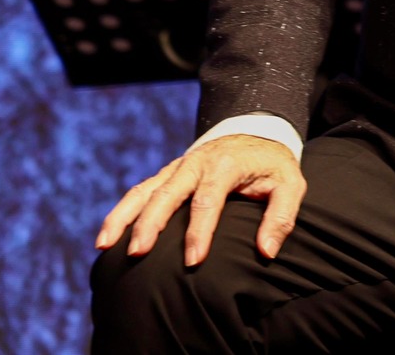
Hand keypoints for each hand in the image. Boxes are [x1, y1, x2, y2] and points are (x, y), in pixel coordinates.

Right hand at [95, 134, 304, 264]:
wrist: (255, 131)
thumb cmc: (272, 165)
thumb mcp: (289, 184)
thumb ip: (282, 216)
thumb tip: (267, 251)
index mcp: (224, 166)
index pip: (208, 200)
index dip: (199, 232)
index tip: (193, 262)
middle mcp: (195, 164)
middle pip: (167, 194)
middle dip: (151, 225)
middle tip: (138, 255)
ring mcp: (176, 168)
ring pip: (144, 191)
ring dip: (123, 217)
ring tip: (105, 245)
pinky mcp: (166, 174)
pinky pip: (138, 192)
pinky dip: (120, 212)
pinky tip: (106, 238)